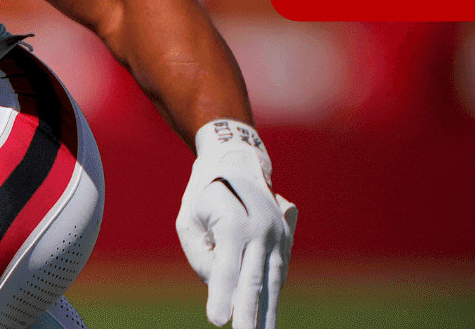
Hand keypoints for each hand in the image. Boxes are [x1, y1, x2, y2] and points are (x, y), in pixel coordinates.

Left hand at [176, 119, 296, 328]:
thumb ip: (200, 254)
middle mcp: (262, 227)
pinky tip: (268, 321)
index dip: (222, 294)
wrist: (237, 160)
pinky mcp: (286, 241)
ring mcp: (278, 234)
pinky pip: (278, 274)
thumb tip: (219, 286)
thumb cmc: (203, 192)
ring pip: (273, 279)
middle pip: (254, 276)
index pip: (227, 265)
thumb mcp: (188, 217)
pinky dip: (274, 298)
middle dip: (249, 312)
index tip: (217, 320)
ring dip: (269, 312)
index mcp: (233, 219)